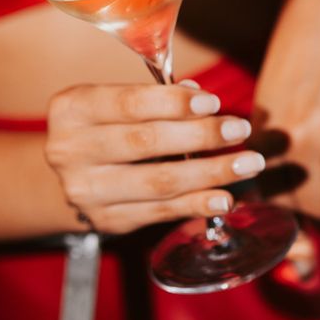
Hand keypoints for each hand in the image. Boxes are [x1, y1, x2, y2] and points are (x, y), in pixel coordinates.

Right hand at [44, 82, 262, 235]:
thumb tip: (204, 101)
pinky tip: (225, 198)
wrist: (71, 176)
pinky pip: (160, 212)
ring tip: (248, 164)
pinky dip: (197, 205)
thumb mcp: (114, 103)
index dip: (174, 103)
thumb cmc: (105, 127)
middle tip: (240, 130)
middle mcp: (71, 151)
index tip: (214, 103)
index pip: (128, 103)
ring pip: (158, 182)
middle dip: (200, 136)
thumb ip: (155, 99)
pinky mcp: (106, 220)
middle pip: (146, 142)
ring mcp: (86, 190)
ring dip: (211, 173)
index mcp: (72, 109)